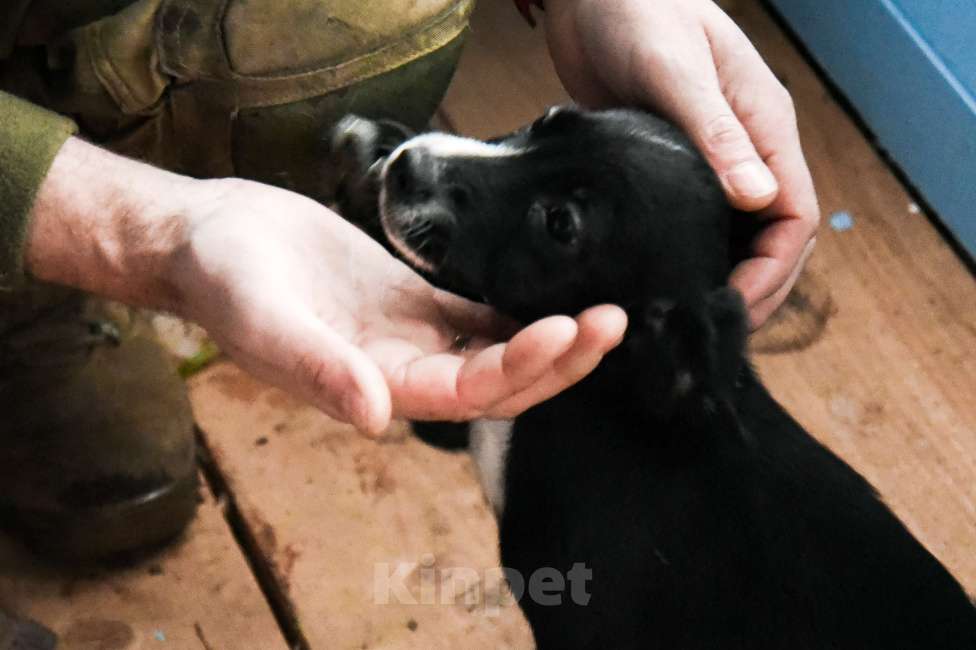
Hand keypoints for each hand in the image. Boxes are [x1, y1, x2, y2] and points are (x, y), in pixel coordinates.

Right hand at [27, 138, 625, 434]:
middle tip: (610, 322)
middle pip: (499, 382)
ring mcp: (411, 336)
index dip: (518, 368)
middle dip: (557, 360)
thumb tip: (373, 415)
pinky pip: (477, 314)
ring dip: (551, 339)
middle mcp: (401, 370)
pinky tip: (558, 293)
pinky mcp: (412, 300)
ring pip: (497, 350)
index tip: (564, 330)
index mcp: (371, 385)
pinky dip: (518, 310)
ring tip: (606, 313)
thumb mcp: (264, 320)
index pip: (464, 392)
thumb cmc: (224, 281)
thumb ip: (317, 367)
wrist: (211, 240)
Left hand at [543, 0, 819, 326]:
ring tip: (689, 317)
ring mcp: (709, 161)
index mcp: (764, 129)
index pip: (795, 217)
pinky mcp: (670, 169)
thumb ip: (716, 133)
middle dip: (755, 288)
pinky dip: (688, 257)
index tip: (733, 305)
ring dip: (725, 278)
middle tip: (710, 327)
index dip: (774, 270)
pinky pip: (694, 225)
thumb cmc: (639, 13)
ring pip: (736, 236)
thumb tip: (758, 198)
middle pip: (774, 237)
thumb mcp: (676, 71)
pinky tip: (660, 281)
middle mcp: (745, 151)